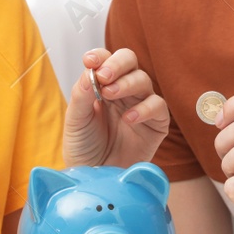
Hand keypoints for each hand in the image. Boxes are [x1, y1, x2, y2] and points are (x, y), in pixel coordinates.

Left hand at [62, 47, 169, 166]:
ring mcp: (141, 105)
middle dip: (117, 64)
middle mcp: (124, 91)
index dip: (100, 56)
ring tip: (110, 95)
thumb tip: (89, 72)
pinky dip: (145, 108)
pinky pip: (158, 106)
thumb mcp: (76, 121)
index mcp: (103, 85)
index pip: (106, 60)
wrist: (95, 176)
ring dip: (127, 83)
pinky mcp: (156, 123)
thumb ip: (81, 95)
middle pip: (129, 61)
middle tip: (103, 76)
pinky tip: (129, 118)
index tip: (89, 61)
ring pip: (144, 79)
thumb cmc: (84, 147)